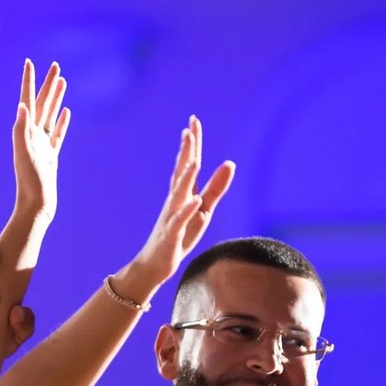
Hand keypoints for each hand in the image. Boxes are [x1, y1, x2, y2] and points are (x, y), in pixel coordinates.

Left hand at [13, 58, 70, 214]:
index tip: (29, 62)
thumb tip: (22, 106)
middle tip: (55, 65)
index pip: (27, 100)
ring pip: (50, 115)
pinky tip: (66, 112)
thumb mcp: (24, 155)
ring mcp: (43, 146)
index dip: (29, 81)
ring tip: (62, 81)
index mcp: (25, 132)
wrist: (36, 205)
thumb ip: (21, 131)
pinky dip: (62, 122)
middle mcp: (32, 136)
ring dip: (56, 98)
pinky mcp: (51, 156)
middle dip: (47, 84)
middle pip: (41, 104)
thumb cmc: (30, 183)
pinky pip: (57, 134)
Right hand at [125, 116, 235, 288]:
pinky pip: (179, 222)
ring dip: (185, 178)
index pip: (188, 163)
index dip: (192, 143)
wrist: (155, 264)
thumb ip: (216, 188)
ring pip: (178, 195)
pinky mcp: (171, 236)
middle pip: (181, 173)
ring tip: (194, 161)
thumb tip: (230, 163)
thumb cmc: (180, 236)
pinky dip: (186, 211)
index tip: (193, 121)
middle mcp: (175, 201)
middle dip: (185, 152)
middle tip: (188, 130)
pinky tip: (194, 201)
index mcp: (183, 193)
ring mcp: (171, 217)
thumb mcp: (203, 210)